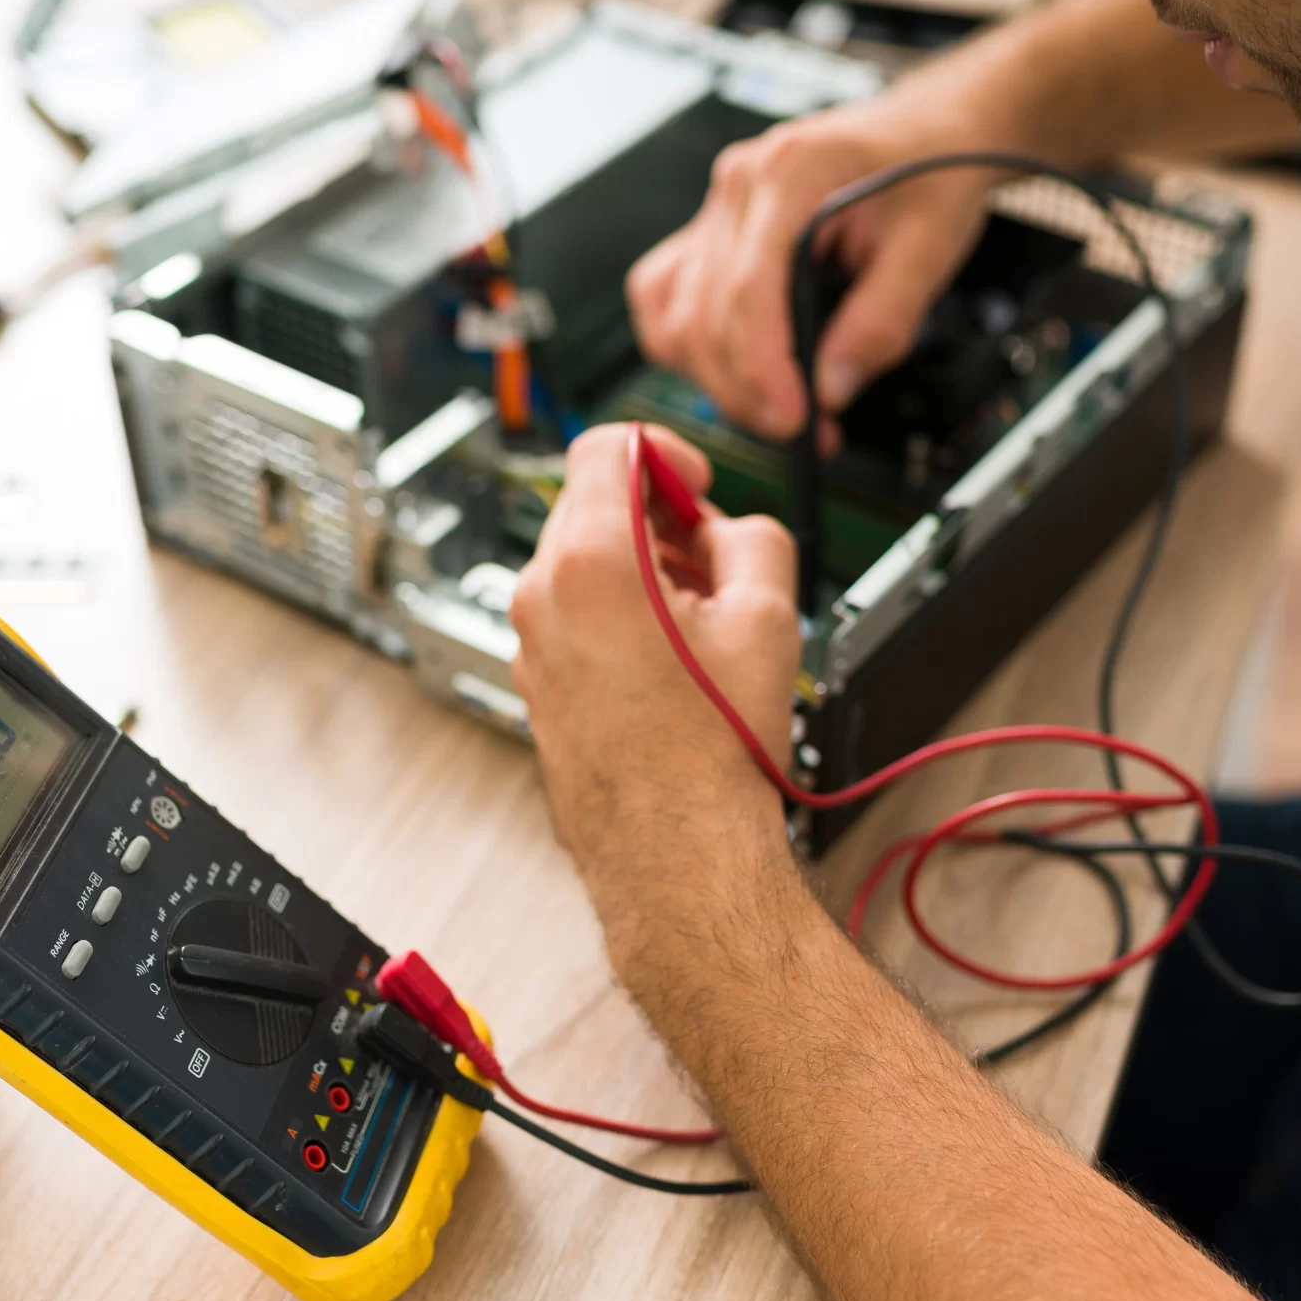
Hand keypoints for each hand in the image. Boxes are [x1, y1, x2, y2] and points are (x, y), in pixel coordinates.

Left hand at [508, 424, 798, 959]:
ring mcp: (531, 642)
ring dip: (641, 570)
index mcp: (591, 562)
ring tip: (700, 628)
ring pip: (583, 561)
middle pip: (593, 503)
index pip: (608, 446)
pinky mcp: (536, 681)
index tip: (696, 486)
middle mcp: (543, 596)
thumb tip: (724, 528)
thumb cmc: (713, 754)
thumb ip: (749, 534)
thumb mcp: (768, 615)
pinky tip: (670, 664)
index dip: (665, 452)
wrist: (676, 854)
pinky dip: (618, 614)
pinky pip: (574, 614)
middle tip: (714, 566)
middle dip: (659, 519)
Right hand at [627, 97, 999, 445]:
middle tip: (805, 429)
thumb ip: (882, 321)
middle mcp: (738, 184)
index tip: (794, 418)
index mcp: (792, 171)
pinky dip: (689, 348)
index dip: (763, 366)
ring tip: (779, 407)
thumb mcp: (931, 247)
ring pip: (678, 316)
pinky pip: (666, 299)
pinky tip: (733, 372)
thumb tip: (830, 389)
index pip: (748, 286)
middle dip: (748, 389)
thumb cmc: (930, 174)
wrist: (926, 132)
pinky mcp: (709, 233)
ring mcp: (716, 208)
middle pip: (705, 313)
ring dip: (720, 379)